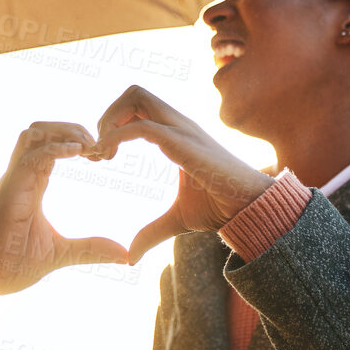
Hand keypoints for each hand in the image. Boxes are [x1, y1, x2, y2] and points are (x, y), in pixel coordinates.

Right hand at [0, 122, 128, 295]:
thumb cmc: (13, 264)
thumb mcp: (61, 253)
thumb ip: (90, 249)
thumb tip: (124, 256)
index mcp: (30, 183)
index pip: (48, 144)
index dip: (74, 140)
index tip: (99, 156)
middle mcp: (20, 176)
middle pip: (41, 129)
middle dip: (71, 127)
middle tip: (97, 147)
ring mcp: (14, 180)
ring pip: (34, 133)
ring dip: (64, 131)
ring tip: (89, 147)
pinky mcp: (12, 189)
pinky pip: (33, 156)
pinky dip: (57, 148)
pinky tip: (79, 153)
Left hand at [94, 85, 274, 260]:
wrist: (249, 208)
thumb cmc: (220, 208)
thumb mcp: (177, 219)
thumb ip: (152, 232)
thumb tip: (130, 257)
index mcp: (176, 133)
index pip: (139, 104)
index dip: (114, 122)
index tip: (102, 155)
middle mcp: (178, 124)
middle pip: (134, 92)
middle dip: (108, 115)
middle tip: (100, 150)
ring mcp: (182, 129)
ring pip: (137, 96)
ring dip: (111, 120)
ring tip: (104, 152)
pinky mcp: (183, 142)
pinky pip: (142, 126)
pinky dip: (117, 135)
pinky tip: (109, 157)